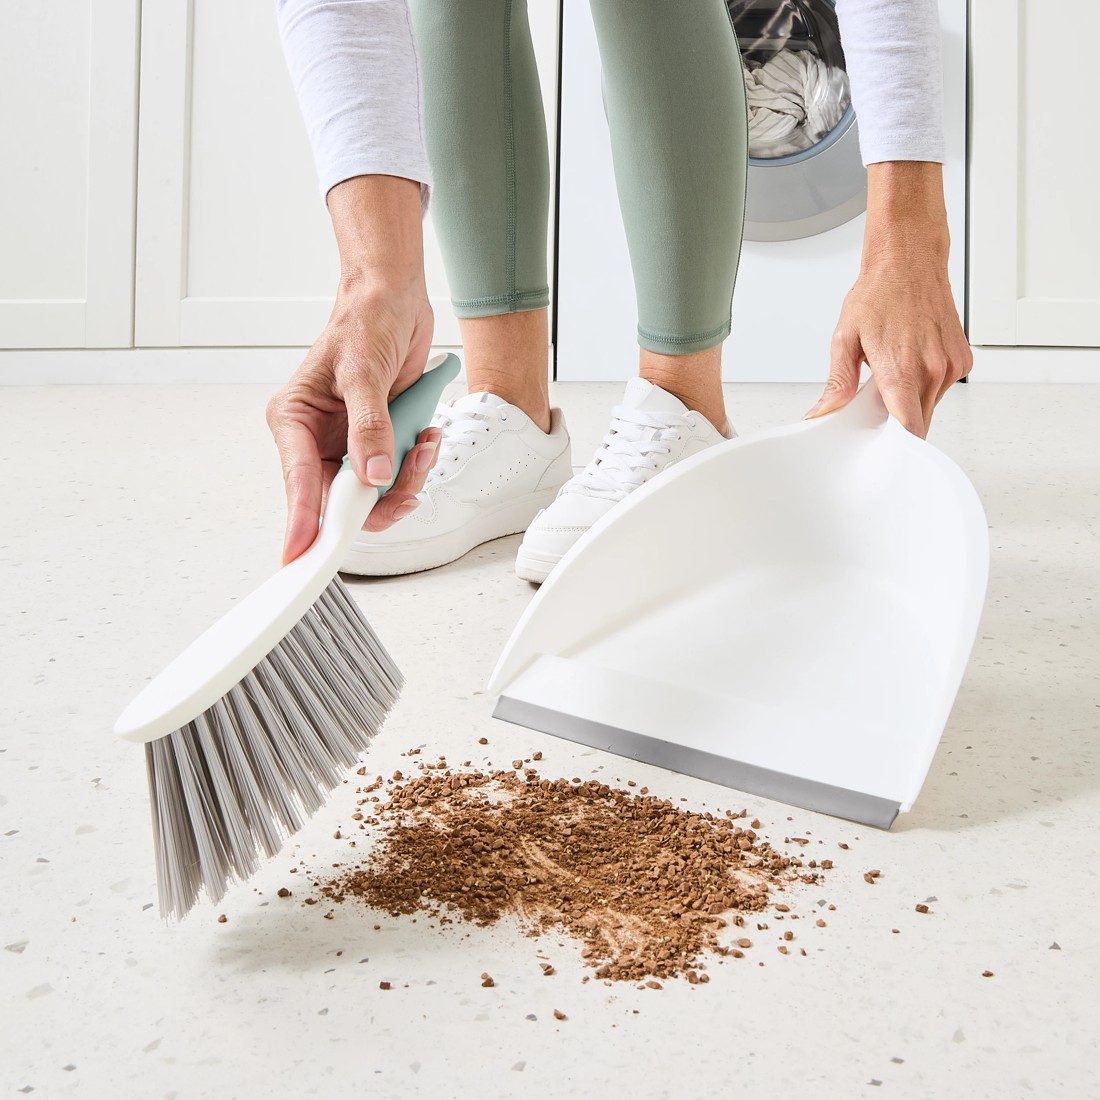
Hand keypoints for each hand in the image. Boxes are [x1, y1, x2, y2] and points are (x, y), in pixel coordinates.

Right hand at [265, 176, 438, 563]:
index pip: (297, 485)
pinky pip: (397, 477)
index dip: (302, 524)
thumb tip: (371, 476)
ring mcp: (348, 447)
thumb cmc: (364, 322)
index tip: (301, 556)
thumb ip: (369, 428)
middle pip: (341, 502)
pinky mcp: (377, 446)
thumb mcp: (363, 373)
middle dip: (381, 497)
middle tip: (408, 479)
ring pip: (374, 496)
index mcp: (294, 422)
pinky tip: (426, 436)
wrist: (395, 300)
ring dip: (407, 477)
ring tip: (423, 443)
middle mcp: (315, 441)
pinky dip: (417, 464)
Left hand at [805, 162, 972, 437]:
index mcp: (902, 369)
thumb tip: (824, 412)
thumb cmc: (879, 294)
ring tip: (892, 373)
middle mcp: (932, 369)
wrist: (909, 261)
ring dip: (910, 402)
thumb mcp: (844, 339)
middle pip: (917, 423)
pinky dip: (925, 386)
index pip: (909, 430)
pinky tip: (911, 363)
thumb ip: (837, 383)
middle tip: (874, 402)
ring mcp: (951, 365)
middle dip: (895, 422)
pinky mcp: (962, 360)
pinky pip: (942, 390)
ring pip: (929, 407)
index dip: (894, 444)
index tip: (879, 446)